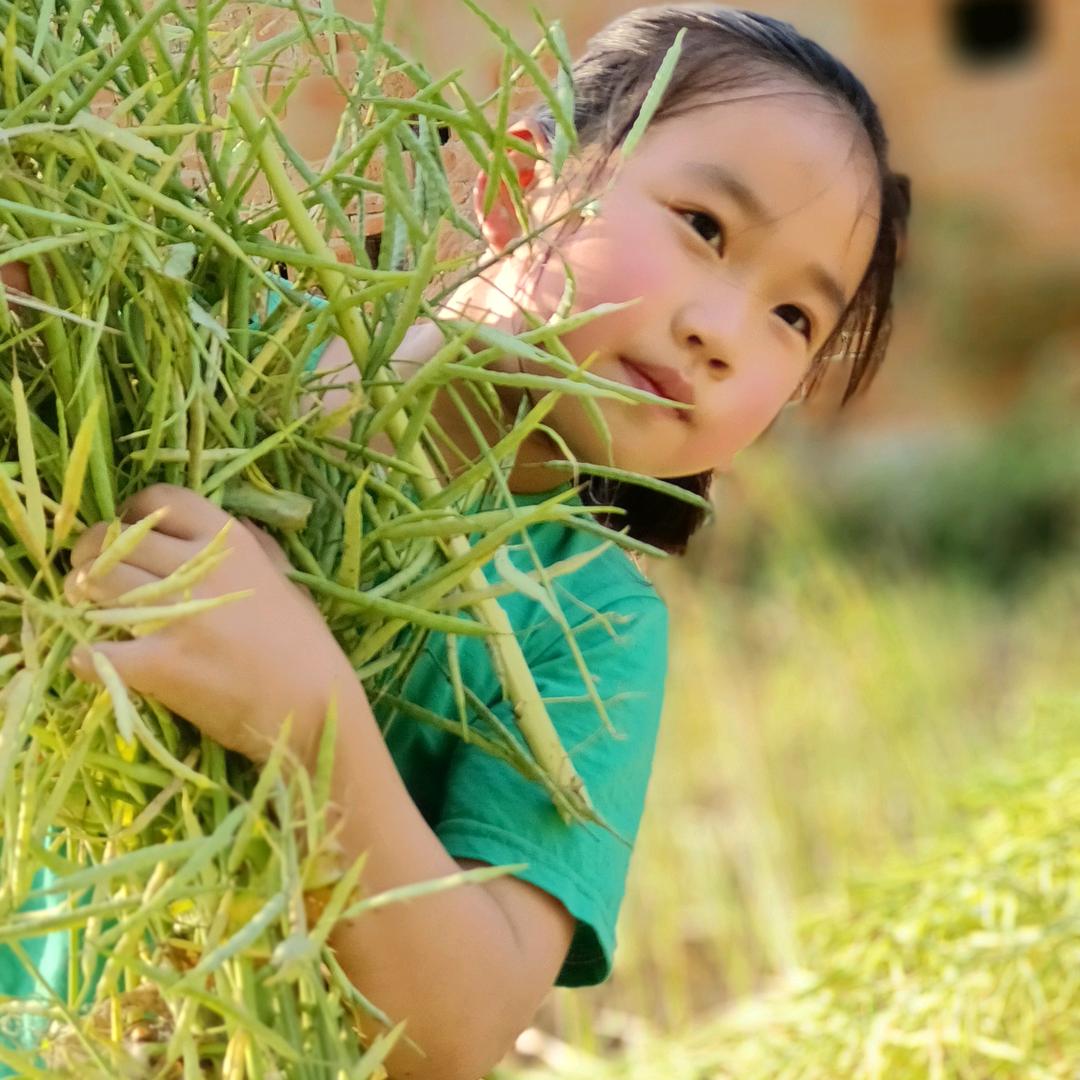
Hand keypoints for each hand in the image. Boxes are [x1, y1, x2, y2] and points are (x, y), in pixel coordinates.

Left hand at [66, 484, 355, 766]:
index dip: (132, 514)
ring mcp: (175, 616)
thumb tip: (236, 524)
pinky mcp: (160, 664)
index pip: (159, 500)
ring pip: (95, 585)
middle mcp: (197, 569)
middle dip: (91, 553)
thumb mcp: (287, 580)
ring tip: (91, 612)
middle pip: (112, 540)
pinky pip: (96, 651)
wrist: (314, 706)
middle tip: (92, 577)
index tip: (129, 537)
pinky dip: (87, 657)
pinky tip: (92, 662)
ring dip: (82, 597)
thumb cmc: (306, 644)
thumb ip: (258, 548)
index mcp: (228, 542)